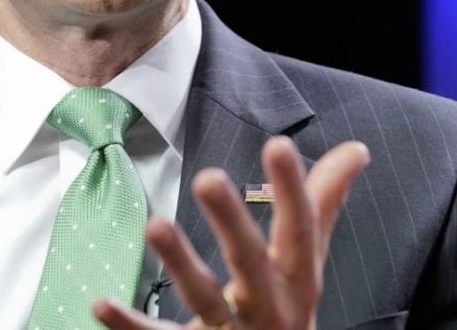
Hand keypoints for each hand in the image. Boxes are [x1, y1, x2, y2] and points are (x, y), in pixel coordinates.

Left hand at [92, 136, 369, 329]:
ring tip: (155, 224)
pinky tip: (100, 301)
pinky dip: (130, 324)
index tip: (279, 144)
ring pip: (205, 298)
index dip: (293, 188)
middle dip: (232, 223)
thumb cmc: (287, 310)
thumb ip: (323, 204)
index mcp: (297, 280)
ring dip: (180, 262)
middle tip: (208, 177)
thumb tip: (356, 149)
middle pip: (252, 262)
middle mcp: (269, 308)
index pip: (300, 228)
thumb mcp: (307, 262)